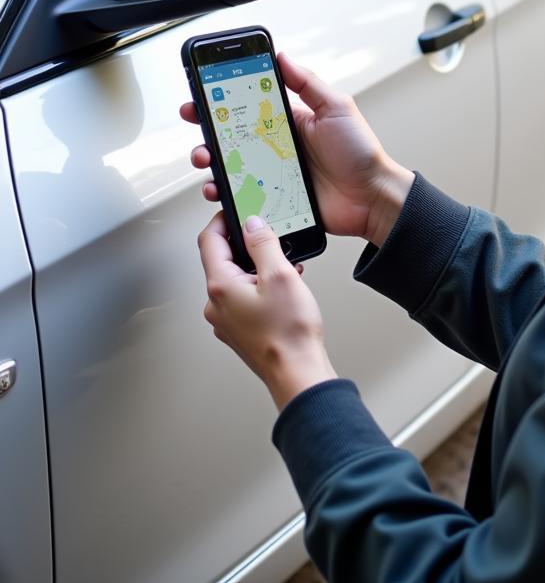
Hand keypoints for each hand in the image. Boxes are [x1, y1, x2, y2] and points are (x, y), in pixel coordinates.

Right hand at [181, 52, 413, 244]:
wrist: (372, 197)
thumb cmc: (360, 152)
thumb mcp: (336, 108)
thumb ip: (308, 83)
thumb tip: (282, 56)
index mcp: (289, 121)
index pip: (249, 105)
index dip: (223, 98)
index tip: (202, 93)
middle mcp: (276, 146)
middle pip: (231, 135)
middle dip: (207, 128)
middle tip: (196, 121)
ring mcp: (272, 174)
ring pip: (230, 165)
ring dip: (210, 160)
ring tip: (206, 157)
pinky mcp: (273, 200)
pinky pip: (242, 196)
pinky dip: (225, 193)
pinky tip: (220, 189)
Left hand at [199, 211, 336, 409]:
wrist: (297, 372)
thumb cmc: (289, 332)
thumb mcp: (280, 274)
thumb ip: (262, 243)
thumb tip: (251, 223)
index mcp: (221, 286)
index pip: (209, 240)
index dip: (222, 220)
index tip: (236, 210)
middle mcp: (216, 304)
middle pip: (222, 259)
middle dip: (247, 245)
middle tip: (271, 239)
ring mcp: (226, 319)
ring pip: (236, 279)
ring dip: (257, 268)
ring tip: (285, 270)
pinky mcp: (239, 330)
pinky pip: (244, 298)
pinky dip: (261, 287)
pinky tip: (284, 291)